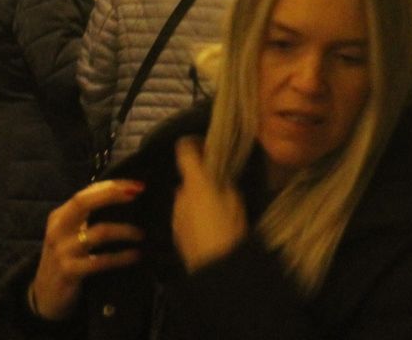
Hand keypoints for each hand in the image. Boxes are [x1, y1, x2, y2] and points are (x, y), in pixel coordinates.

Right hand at [28, 180, 145, 320]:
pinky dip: (121, 257)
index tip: (137, 184)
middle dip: (113, 194)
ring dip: (125, 231)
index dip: (111, 186)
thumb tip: (125, 197)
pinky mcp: (70, 272)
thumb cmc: (65, 259)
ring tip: (141, 234)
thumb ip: (88, 217)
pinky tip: (135, 255)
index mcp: (59, 216)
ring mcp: (62, 251)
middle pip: (84, 202)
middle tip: (138, 193)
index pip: (86, 193)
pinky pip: (101, 261)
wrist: (45, 297)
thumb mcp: (70, 234)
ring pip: (99, 232)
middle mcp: (58, 229)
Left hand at [173, 137, 246, 271]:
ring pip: (186, 197)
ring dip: (197, 199)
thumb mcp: (235, 200)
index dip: (193, 143)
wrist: (215, 268)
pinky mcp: (175, 231)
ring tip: (216, 212)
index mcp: (195, 182)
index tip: (205, 146)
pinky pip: (185, 215)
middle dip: (201, 179)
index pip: (184, 150)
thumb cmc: (229, 229)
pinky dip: (194, 216)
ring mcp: (175, 213)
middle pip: (188, 177)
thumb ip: (223, 182)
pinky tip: (208, 228)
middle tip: (220, 187)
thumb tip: (217, 175)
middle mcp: (180, 193)